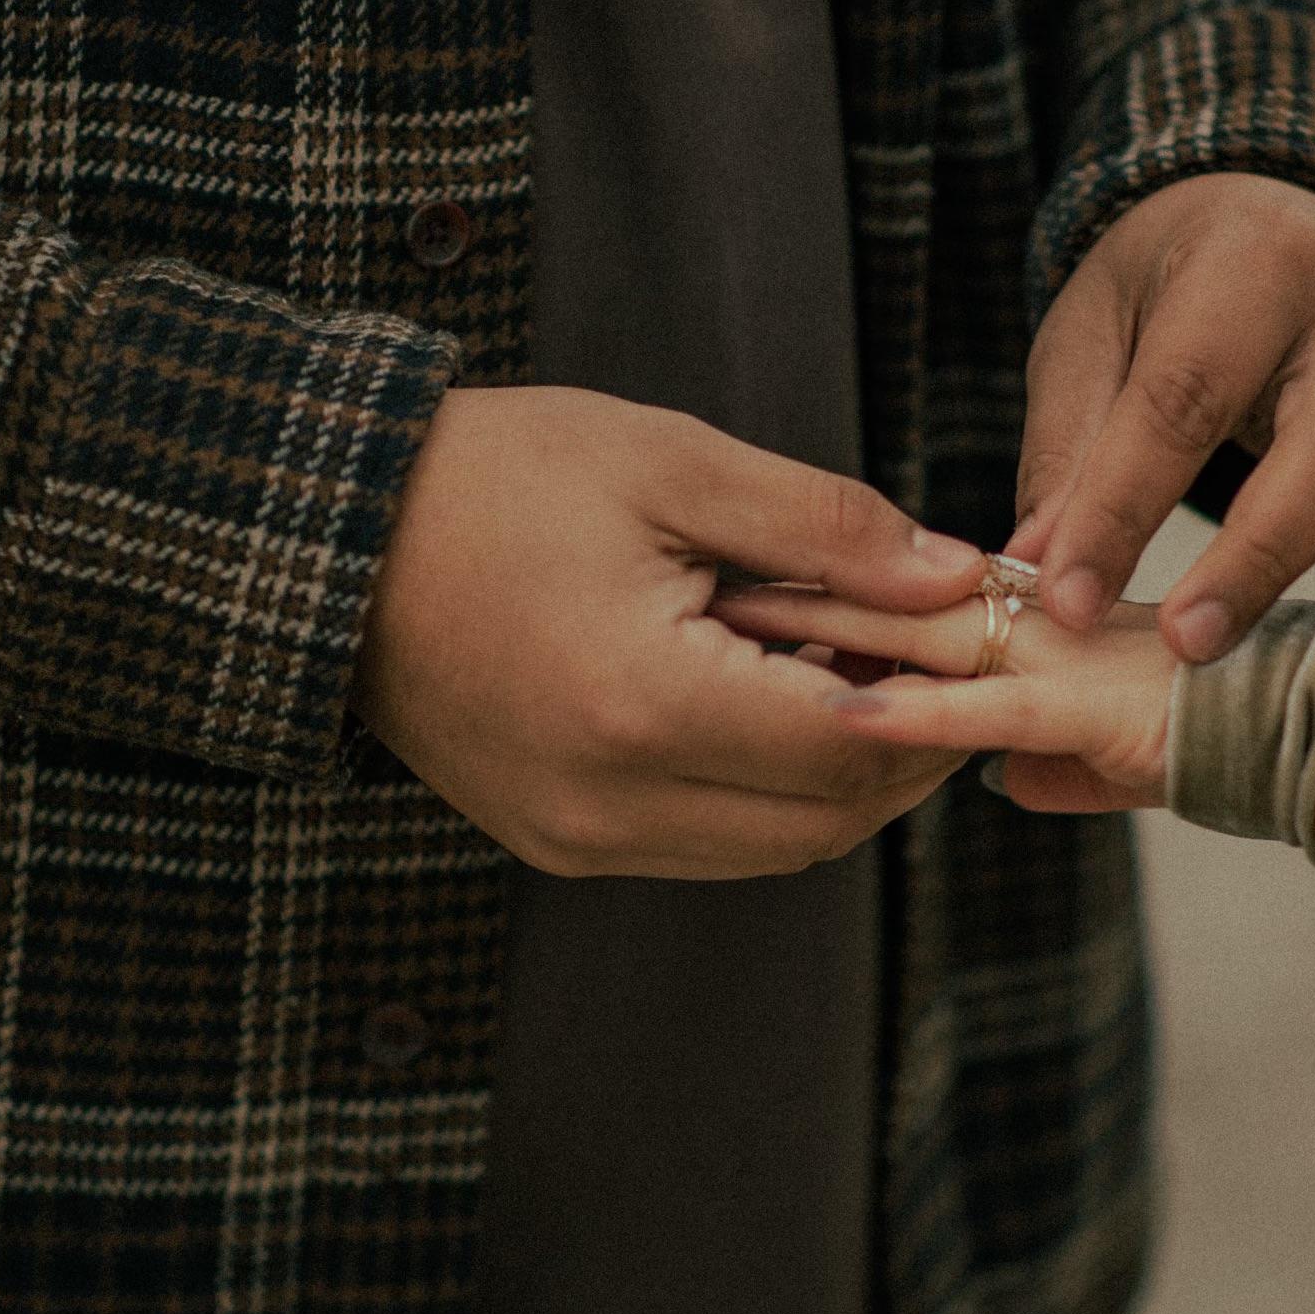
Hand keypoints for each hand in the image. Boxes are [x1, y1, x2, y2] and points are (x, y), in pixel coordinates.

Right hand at [354, 386, 982, 876]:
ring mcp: (576, 835)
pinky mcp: (554, 838)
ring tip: (854, 663)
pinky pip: (706, 844)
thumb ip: (828, 528)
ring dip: (837, 774)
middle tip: (944, 656)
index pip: (852, 747)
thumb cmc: (494, 477)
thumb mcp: (672, 466)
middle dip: (907, 748)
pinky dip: (764, 786)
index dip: (940, 699)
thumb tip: (957, 579)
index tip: (986, 636)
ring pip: (775, 847)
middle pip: (828, 821)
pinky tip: (771, 693)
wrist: (329, 534)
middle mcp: (611, 802)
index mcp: (644, 705)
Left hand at [713, 575, 1176, 814]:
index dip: (834, 593)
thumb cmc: (1257, 727)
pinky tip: (834, 718)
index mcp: (1051, 625)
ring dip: (826, 638)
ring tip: (726, 620)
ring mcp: (1065, 665)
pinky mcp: (1090, 711)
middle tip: (698, 575)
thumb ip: (1070, 765)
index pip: (921, 601)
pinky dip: (908, 716)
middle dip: (801, 595)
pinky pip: (985, 712)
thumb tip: (1008, 785)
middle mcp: (1050, 630)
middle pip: (901, 606)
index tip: (739, 582)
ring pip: (923, 643)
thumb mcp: (1137, 754)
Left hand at [1012, 175, 1314, 664]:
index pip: (1185, 393)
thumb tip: (1037, 566)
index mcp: (1252, 268)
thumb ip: (1071, 448)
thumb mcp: (1094, 337)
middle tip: (1194, 643)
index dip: (1123, 505)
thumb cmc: (1169, 300)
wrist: (1273, 227)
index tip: (1066, 602)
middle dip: (1266, 546)